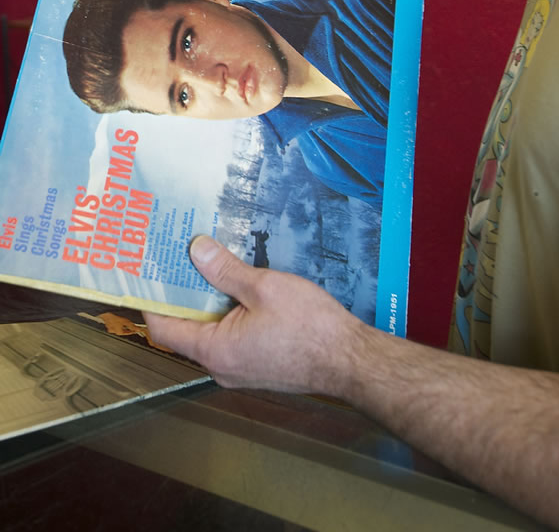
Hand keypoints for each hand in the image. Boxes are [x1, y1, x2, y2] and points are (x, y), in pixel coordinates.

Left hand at [144, 236, 364, 393]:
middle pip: (187, 329)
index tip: (146, 273)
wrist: (350, 361)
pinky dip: (229, 315)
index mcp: (215, 351)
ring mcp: (240, 370)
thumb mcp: (265, 288)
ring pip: (212, 333)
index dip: (152, 300)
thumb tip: (195, 250)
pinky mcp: (258, 367)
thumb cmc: (310, 326)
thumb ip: (226, 270)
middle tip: (180, 259)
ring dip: (209, 303)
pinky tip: (239, 290)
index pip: (164, 328)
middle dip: (183, 294)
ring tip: (209, 267)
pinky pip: (231, 339)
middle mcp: (221, 367)